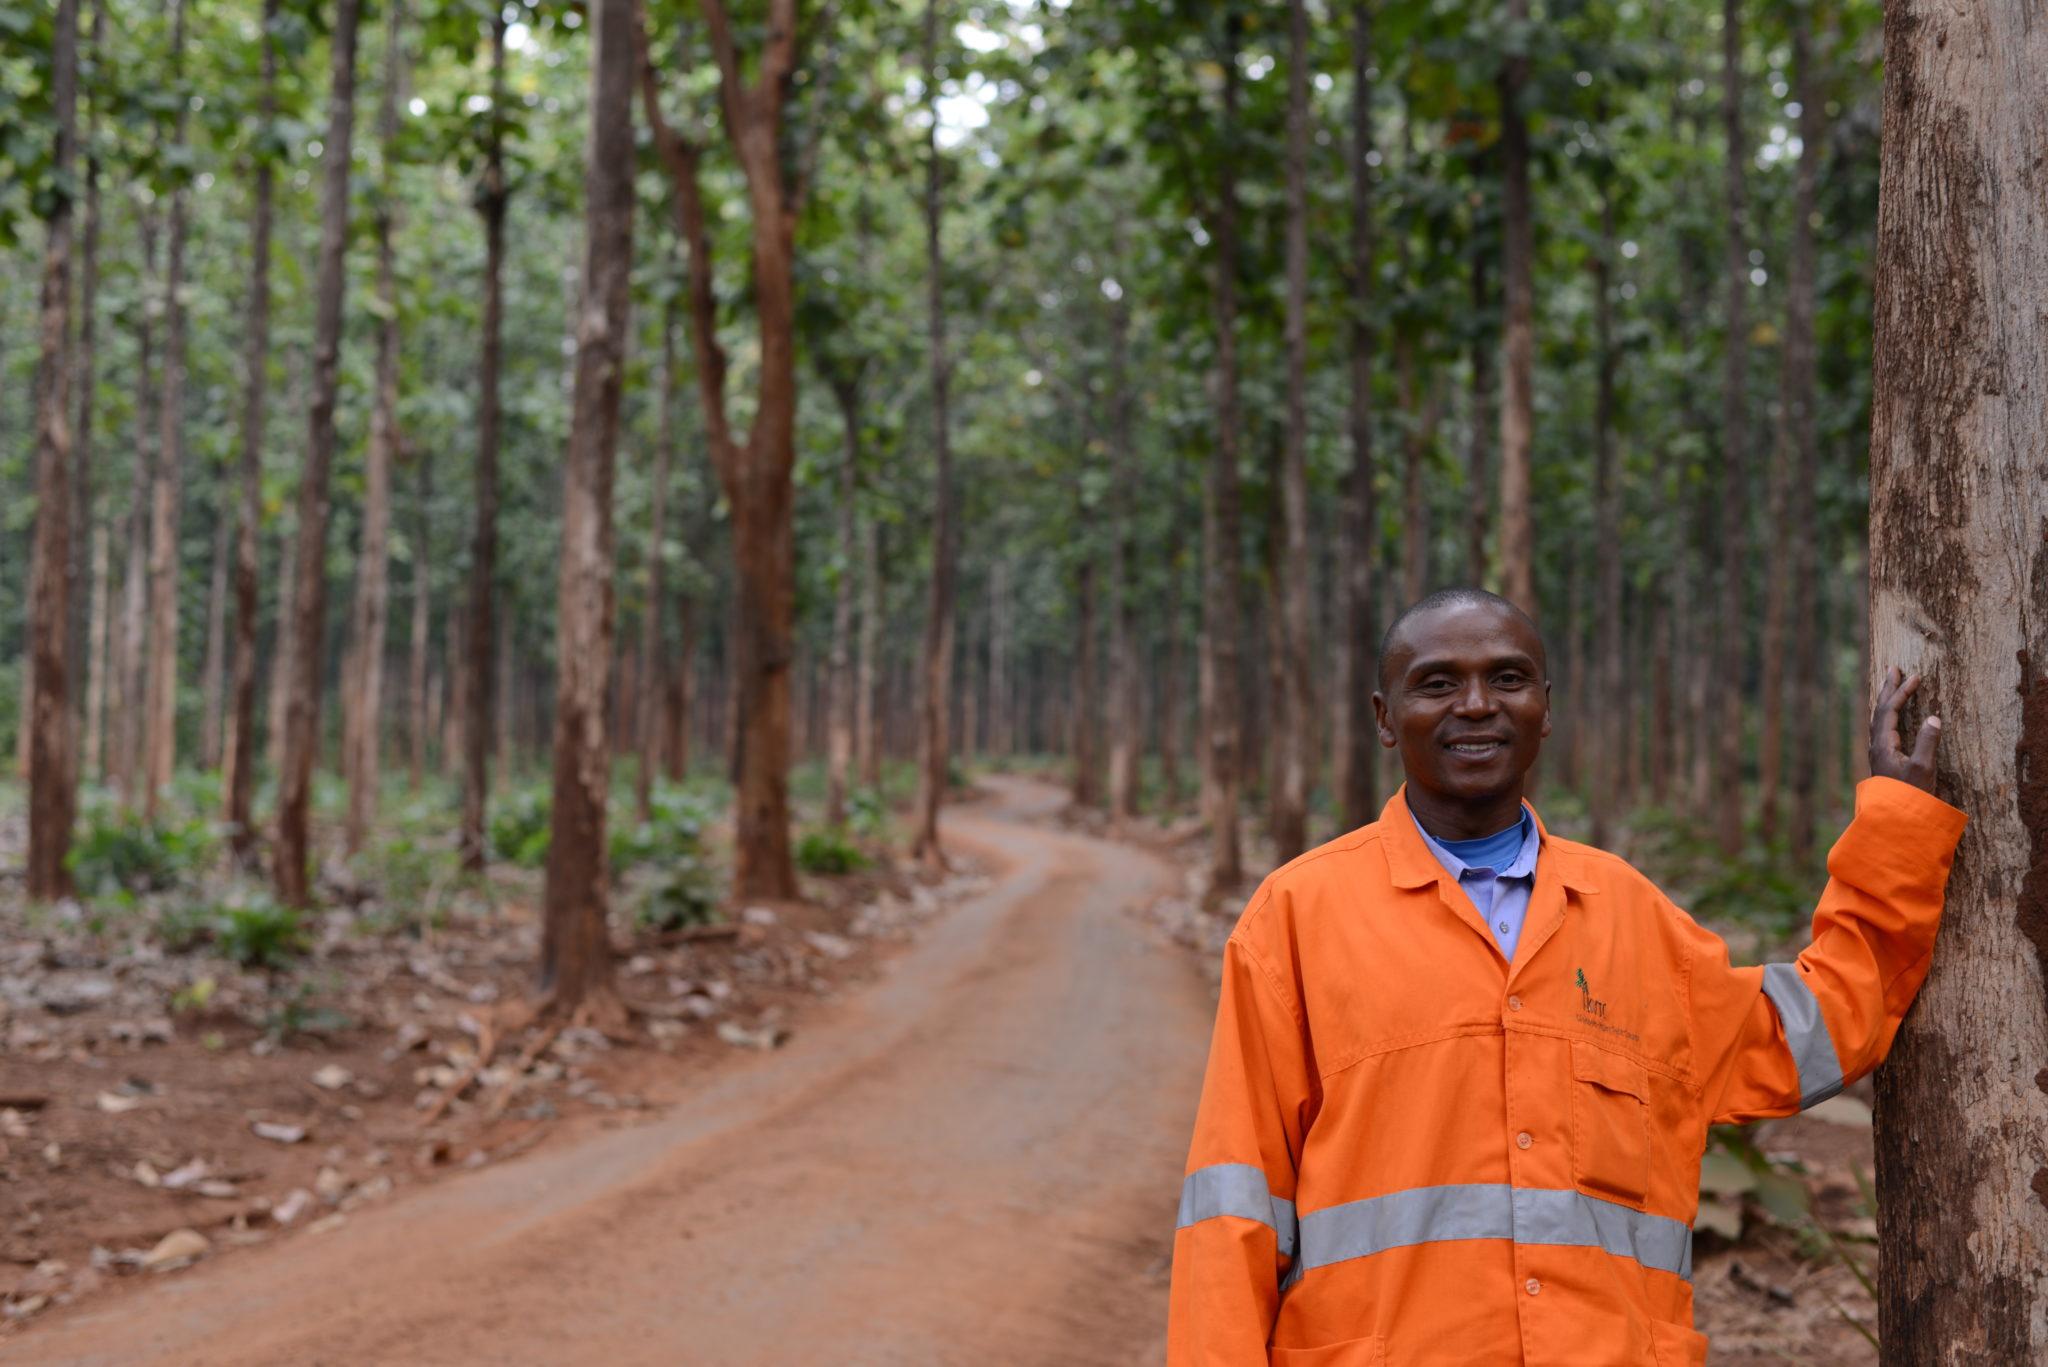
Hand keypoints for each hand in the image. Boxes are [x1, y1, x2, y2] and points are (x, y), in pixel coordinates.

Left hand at [1869, 666, 1940, 793]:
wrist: (1894, 819)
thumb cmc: (1910, 795)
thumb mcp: (1923, 769)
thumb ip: (1928, 742)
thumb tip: (1933, 717)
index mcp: (1883, 745)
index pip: (1890, 711)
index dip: (1902, 693)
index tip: (1915, 677)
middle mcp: (1876, 746)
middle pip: (1880, 710)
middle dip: (1888, 689)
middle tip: (1893, 668)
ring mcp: (1878, 752)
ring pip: (1879, 718)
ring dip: (1886, 699)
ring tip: (1891, 684)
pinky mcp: (1883, 759)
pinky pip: (1882, 727)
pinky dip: (1887, 714)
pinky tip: (1890, 714)